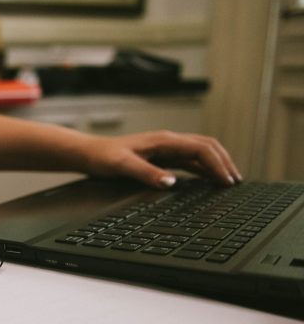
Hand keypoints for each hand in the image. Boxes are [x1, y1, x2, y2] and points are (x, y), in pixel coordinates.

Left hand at [80, 131, 241, 187]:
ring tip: (228, 181)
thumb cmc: (103, 157)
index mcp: (163, 140)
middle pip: (207, 147)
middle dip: (224, 162)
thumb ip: (146, 174)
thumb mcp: (122, 166)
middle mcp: (168, 141)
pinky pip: (189, 161)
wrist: (89, 154)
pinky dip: (203, 169)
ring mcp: (166, 148)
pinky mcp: (161, 156)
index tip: (226, 181)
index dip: (217, 164)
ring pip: (200, 153)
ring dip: (216, 165)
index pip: (201, 149)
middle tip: (235, 182)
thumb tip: (171, 183)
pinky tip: (207, 180)